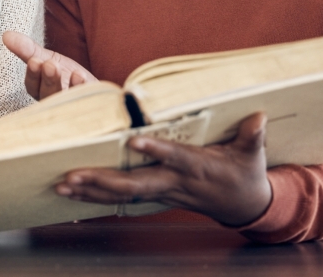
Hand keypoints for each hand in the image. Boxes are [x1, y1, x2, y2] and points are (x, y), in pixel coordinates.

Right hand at [3, 31, 97, 99]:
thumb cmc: (65, 74)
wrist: (93, 87)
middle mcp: (53, 103)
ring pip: (65, 101)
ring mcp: (70, 107)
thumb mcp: (46, 58)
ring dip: (66, 86)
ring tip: (73, 72)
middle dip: (48, 80)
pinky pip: (85, 103)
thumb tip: (5, 35)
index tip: (34, 61)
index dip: (33, 75)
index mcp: (40, 91)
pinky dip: (84, 91)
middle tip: (50, 65)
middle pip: (47, 95)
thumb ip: (27, 49)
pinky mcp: (87, 108)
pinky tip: (84, 79)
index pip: (32, 86)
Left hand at [55, 112, 272, 225]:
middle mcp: (176, 183)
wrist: (245, 206)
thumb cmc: (246, 173)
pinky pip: (123, 200)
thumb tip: (259, 116)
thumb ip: (252, 136)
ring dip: (92, 192)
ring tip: (63, 186)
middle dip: (103, 182)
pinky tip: (73, 196)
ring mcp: (164, 193)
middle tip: (73, 176)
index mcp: (198, 167)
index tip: (134, 141)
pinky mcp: (157, 197)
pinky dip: (97, 199)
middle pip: (137, 186)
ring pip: (123, 196)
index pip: (175, 158)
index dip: (156, 151)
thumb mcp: (253, 154)